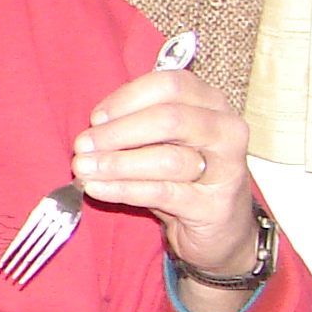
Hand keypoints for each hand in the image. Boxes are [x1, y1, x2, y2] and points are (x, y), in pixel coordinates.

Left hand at [72, 64, 255, 275]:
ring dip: (117, 163)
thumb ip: (134, 127)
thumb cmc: (181, 175)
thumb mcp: (160, 142)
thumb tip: (93, 130)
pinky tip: (97, 188)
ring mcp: (227, 168)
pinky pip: (163, 192)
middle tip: (83, 146)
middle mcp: (226, 130)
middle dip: (118, 132)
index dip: (127, 99)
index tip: (96, 118)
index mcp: (210, 102)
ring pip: (168, 159)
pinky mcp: (215, 205)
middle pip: (170, 119)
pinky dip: (124, 189)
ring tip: (84, 169)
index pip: (170, 85)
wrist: (217, 226)